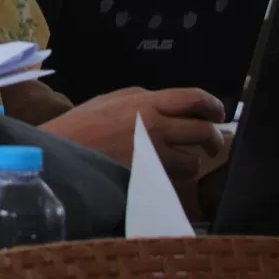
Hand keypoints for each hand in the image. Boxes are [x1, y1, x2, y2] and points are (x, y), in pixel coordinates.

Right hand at [41, 87, 227, 183]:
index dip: (213, 106)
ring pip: (193, 161)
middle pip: (204, 131)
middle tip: (210, 146)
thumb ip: (140, 100)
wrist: (61, 154)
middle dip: (213, 140)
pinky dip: (173, 179)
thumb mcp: (109, 100)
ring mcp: (154, 154)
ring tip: (178, 164)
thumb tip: (168, 106)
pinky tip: (160, 176)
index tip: (217, 114)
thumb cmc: (79, 126)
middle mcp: (156, 125)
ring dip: (191, 163)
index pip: (194, 98)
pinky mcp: (150, 178)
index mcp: (145, 101)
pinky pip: (175, 180)